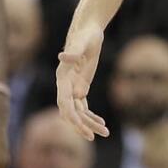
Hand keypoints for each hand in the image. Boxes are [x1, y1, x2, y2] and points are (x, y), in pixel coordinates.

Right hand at [56, 20, 109, 140]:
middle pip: (70, 111)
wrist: (88, 30)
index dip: (71, 115)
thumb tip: (62, 57)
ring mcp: (72, 87)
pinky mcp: (80, 86)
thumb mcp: (82, 42)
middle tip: (92, 137)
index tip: (80, 126)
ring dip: (89, 123)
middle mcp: (65, 85)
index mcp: (62, 77)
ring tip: (105, 132)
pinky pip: (84, 106)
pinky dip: (91, 116)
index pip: (64, 101)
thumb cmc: (85, 34)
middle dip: (80, 124)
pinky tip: (102, 123)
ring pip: (78, 111)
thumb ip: (73, 51)